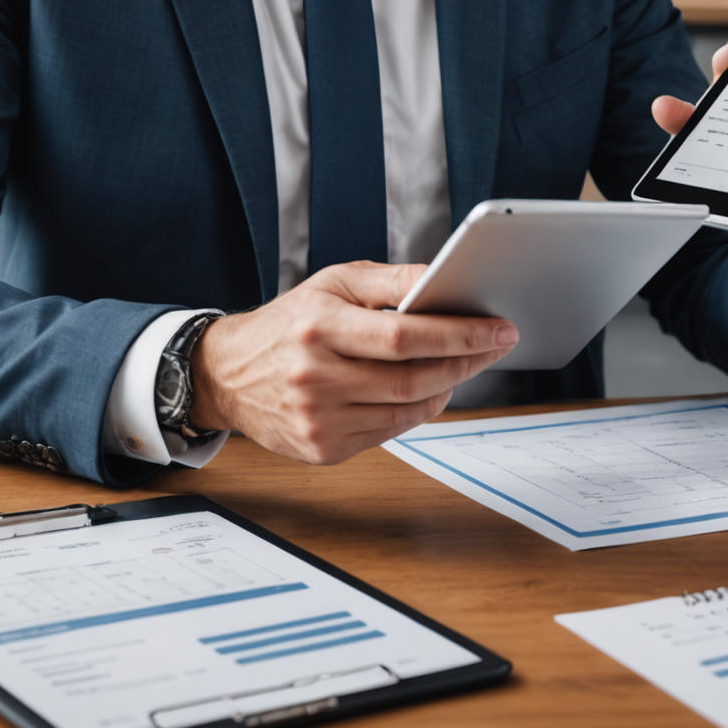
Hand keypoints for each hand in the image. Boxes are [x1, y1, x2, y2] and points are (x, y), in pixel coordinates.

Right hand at [188, 262, 517, 464]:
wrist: (230, 373)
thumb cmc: (289, 322)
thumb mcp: (334, 282)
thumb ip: (390, 280)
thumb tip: (441, 280)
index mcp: (319, 327)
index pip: (405, 336)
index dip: (459, 335)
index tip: (497, 328)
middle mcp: (317, 376)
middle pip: (412, 378)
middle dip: (466, 362)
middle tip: (496, 345)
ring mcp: (319, 418)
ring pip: (407, 409)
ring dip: (448, 386)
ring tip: (467, 363)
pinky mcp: (323, 447)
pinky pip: (390, 431)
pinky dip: (419, 410)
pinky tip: (429, 389)